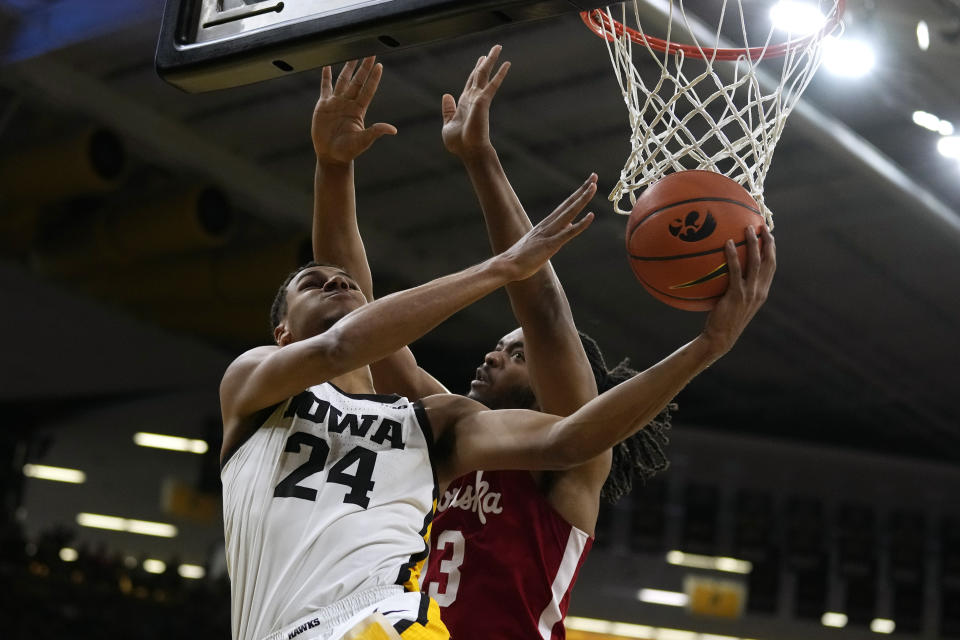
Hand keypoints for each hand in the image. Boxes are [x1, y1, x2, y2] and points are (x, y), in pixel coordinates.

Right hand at [312, 57, 396, 165]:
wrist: (331, 156)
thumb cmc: (348, 151)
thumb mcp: (363, 141)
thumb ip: (376, 132)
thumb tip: (393, 130)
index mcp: (358, 110)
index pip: (368, 90)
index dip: (374, 78)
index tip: (379, 65)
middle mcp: (348, 103)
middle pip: (357, 81)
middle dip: (363, 67)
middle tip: (370, 52)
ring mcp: (336, 103)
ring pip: (343, 80)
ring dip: (347, 67)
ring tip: (352, 54)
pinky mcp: (323, 105)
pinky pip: (325, 87)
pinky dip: (326, 76)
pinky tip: (327, 65)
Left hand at [441, 45, 509, 157]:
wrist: (469, 151)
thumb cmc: (459, 143)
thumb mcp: (448, 124)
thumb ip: (448, 110)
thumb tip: (446, 95)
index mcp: (464, 103)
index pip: (471, 82)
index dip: (475, 71)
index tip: (481, 60)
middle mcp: (473, 98)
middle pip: (479, 75)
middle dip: (486, 62)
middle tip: (493, 50)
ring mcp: (479, 98)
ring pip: (485, 74)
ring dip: (491, 60)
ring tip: (498, 47)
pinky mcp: (483, 101)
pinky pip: (493, 84)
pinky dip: (500, 73)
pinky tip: (507, 63)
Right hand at [497, 175, 596, 279]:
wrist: (507, 265)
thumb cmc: (522, 258)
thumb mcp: (541, 242)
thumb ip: (556, 233)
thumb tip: (569, 225)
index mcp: (546, 225)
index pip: (565, 206)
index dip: (577, 194)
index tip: (588, 183)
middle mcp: (548, 225)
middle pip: (568, 204)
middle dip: (582, 190)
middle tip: (594, 176)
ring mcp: (549, 234)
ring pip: (569, 213)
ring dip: (582, 199)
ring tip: (594, 187)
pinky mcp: (550, 245)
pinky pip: (568, 233)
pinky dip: (581, 224)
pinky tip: (591, 216)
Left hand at [700, 224, 775, 356]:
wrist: (721, 337)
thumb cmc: (725, 319)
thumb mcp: (737, 302)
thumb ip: (739, 287)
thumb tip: (729, 270)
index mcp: (762, 292)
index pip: (771, 267)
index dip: (772, 249)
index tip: (768, 235)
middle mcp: (760, 291)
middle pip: (768, 261)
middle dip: (767, 242)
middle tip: (761, 226)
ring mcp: (750, 293)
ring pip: (755, 263)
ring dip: (753, 243)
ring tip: (748, 228)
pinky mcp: (737, 294)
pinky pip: (735, 271)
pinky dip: (732, 256)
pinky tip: (727, 244)